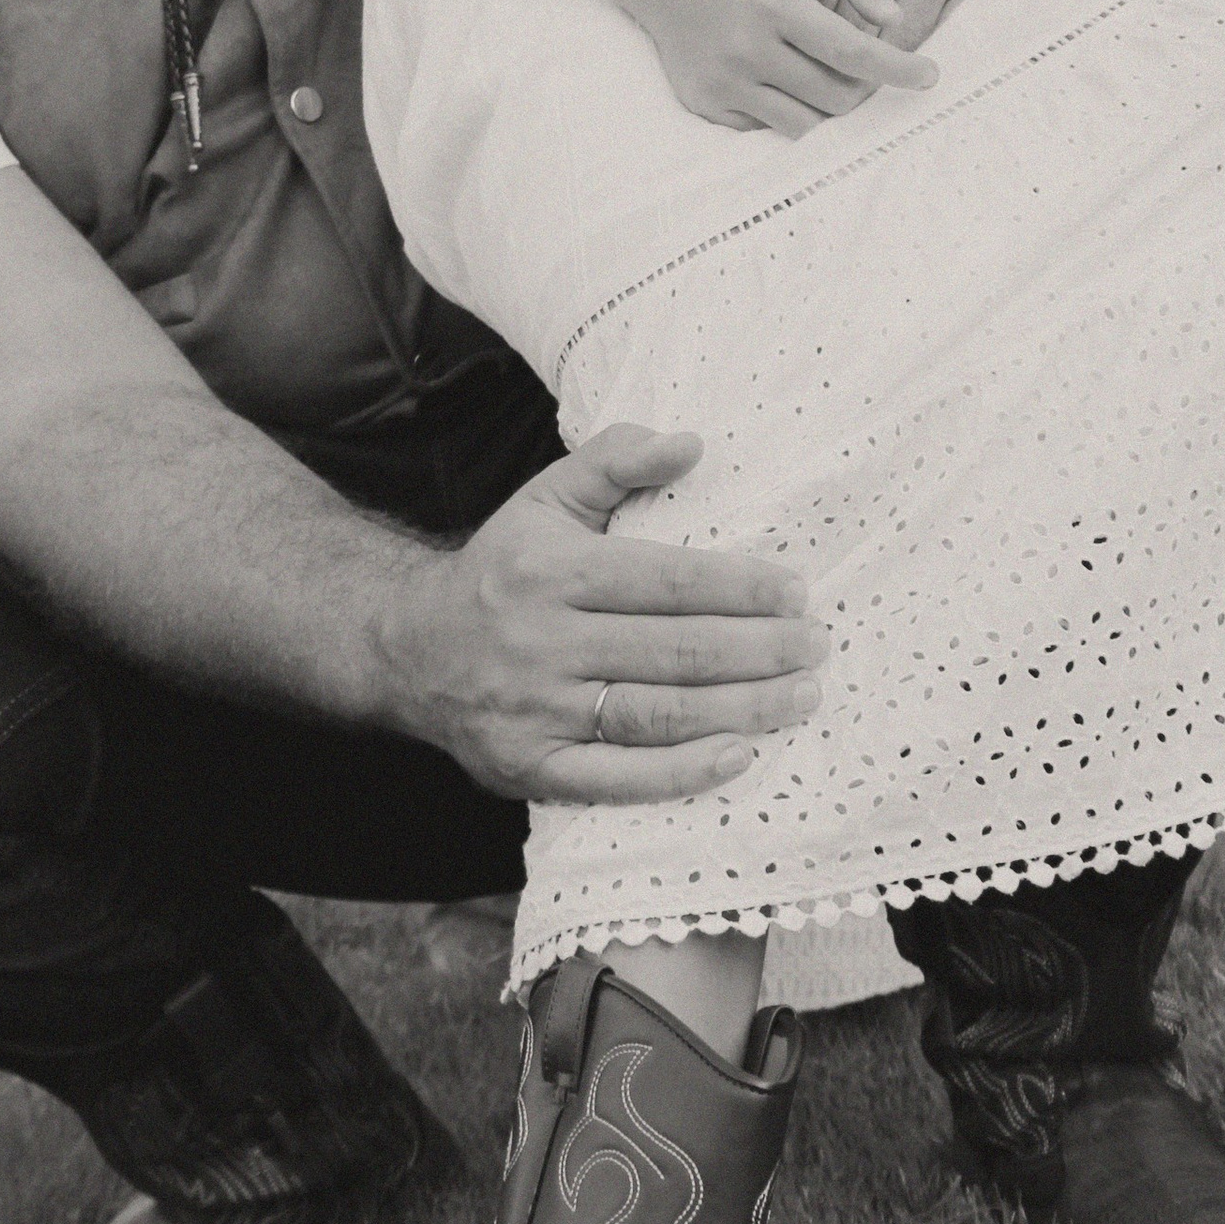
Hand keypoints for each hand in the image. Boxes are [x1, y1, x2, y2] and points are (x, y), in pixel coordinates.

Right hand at [382, 424, 830, 803]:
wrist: (408, 650)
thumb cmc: (503, 570)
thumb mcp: (545, 500)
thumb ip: (615, 461)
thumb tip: (690, 444)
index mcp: (552, 570)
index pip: (663, 581)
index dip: (736, 588)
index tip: (795, 592)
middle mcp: (541, 641)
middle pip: (670, 652)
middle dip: (756, 651)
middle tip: (816, 647)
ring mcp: (535, 711)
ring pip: (654, 714)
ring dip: (739, 710)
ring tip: (801, 698)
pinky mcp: (530, 768)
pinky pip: (616, 779)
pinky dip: (681, 774)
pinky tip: (739, 757)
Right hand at [632, 0, 934, 136]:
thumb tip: (895, 19)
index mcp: (776, 5)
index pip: (852, 51)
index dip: (898, 68)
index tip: (930, 75)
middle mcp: (747, 48)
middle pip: (835, 96)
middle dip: (862, 87)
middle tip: (861, 67)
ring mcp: (724, 81)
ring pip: (805, 123)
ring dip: (827, 105)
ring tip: (824, 73)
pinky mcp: (706, 103)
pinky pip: (768, 128)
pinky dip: (787, 110)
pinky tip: (780, 78)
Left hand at [709, 0, 1026, 49]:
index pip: (796, 3)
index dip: (779, 31)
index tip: (764, 40)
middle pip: (843, 32)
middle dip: (815, 57)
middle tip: (791, 68)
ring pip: (890, 41)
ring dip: (862, 61)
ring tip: (834, 68)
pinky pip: (931, 24)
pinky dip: (903, 40)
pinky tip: (879, 38)